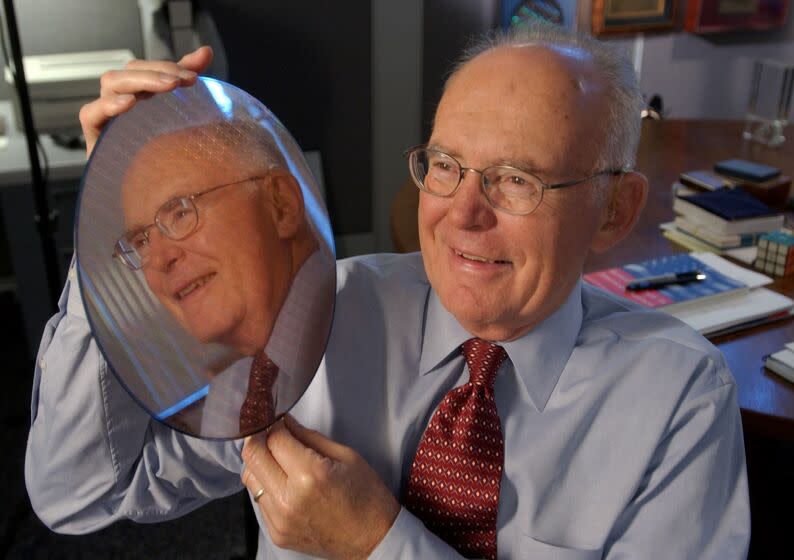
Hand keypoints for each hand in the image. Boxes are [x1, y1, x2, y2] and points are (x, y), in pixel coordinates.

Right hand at [78, 46, 213, 156]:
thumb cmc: (165, 156)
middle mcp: (122, 103)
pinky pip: (90, 114)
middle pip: (129, 72)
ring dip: (138, 81)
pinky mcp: (94, 137)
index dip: (168, 66)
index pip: (148, 68)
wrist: (153, 197)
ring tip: (165, 86)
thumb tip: (205, 50)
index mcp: (141, 96)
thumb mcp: (181, 115)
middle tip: (183, 80)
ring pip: (110, 83)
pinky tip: (128, 104)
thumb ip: (187, 80)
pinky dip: (107, 105)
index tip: (195, 76)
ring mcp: (107, 118)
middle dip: (157, 71)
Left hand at [241, 416, 399, 559]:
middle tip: (275, 436)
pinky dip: (267, 486)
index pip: (274, 439)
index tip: (281, 422)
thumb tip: (285, 422)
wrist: (374, 539)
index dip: (276, 425)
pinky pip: (259, 500)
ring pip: (250, 478)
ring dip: (261, 463)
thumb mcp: (346, 456)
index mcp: (310, 474)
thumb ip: (309, 437)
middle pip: (252, 455)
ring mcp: (280, 520)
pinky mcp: (277, 533)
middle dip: (261, 439)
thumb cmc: (366, 496)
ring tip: (279, 460)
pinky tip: (285, 484)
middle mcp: (289, 499)